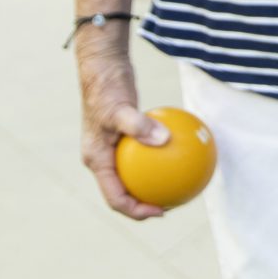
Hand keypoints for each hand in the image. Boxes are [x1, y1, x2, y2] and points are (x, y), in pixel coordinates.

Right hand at [77, 47, 167, 221]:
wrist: (102, 67)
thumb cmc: (107, 88)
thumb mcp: (121, 108)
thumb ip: (139, 126)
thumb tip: (164, 140)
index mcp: (96, 160)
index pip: (115, 197)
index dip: (136, 210)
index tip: (160, 211)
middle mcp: (102, 159)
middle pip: (123, 192)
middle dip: (145, 204)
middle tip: (172, 205)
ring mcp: (112, 149)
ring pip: (133, 175)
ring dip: (152, 184)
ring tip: (178, 188)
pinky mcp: (124, 138)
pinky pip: (143, 155)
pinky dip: (159, 160)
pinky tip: (181, 156)